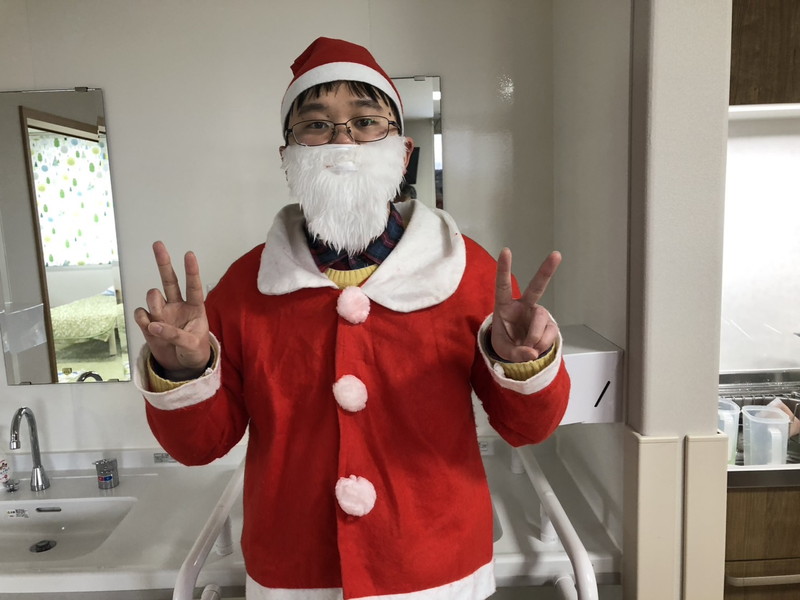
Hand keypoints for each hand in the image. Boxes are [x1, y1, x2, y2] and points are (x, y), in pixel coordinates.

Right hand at [133, 241, 210, 378]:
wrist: (183, 366)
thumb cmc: (194, 350)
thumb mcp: (192, 345)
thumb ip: (175, 335)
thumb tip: (154, 325)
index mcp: (195, 308)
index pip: (194, 286)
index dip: (191, 271)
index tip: (189, 254)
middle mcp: (177, 306)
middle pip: (169, 280)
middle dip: (163, 262)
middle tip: (158, 245)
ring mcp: (162, 313)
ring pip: (153, 296)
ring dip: (154, 300)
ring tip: (157, 314)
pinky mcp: (149, 323)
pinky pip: (141, 314)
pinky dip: (142, 318)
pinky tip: (149, 325)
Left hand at [491, 248, 561, 362]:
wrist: (518, 351)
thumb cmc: (506, 342)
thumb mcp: (503, 350)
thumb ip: (514, 353)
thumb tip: (532, 353)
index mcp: (505, 306)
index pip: (503, 286)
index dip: (504, 269)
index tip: (506, 250)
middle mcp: (524, 305)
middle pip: (536, 287)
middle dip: (547, 270)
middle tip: (557, 254)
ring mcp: (538, 313)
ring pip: (541, 320)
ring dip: (534, 337)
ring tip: (528, 347)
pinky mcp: (550, 324)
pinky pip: (549, 334)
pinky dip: (542, 345)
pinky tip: (535, 348)